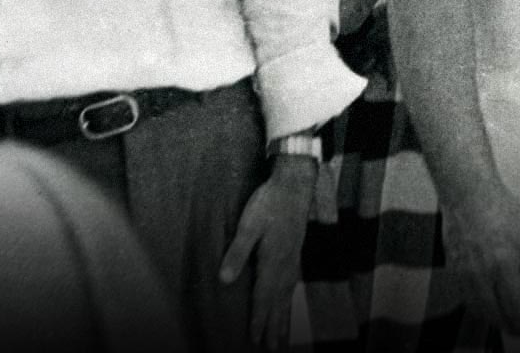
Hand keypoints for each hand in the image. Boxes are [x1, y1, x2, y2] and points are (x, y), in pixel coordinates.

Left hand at [219, 154, 317, 348]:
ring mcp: (293, 258)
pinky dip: (288, 299)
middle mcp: (286, 264)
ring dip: (283, 317)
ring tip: (281, 336)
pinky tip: (286, 300)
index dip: (258, 319)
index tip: (254, 340)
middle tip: (272, 349)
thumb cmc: (270, 202)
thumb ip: (236, 252)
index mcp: (273, 260)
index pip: (263, 297)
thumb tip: (224, 280)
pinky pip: (292, 284)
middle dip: (274, 326)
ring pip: (287, 295)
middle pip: (278, 302)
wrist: (295, 183)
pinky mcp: (295, 251)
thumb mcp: (248, 225)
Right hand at [444, 180, 519, 341]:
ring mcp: (463, 271)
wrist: (467, 191)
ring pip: (477, 308)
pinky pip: (465, 296)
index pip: (515, 306)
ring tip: (507, 322)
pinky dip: (478, 306)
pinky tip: (488, 305)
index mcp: (504, 264)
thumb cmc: (500, 208)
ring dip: (493, 319)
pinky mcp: (451, 267)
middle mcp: (481, 273)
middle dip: (509, 327)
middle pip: (494, 314)